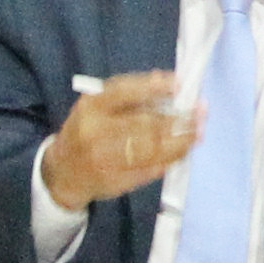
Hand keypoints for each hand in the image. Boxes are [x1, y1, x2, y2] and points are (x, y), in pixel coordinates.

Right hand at [40, 72, 196, 214]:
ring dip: (181, 141)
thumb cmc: (86, 131)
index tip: (180, 84)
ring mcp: (105, 160)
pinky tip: (182, 151)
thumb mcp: (97, 107)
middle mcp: (96, 133)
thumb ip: (129, 94)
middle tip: (201, 113)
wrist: (62, 173)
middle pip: (145, 124)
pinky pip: (150, 169)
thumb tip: (164, 81)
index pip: (125, 92)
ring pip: (152, 149)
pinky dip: (170, 159)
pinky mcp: (116, 181)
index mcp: (91, 107)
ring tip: (198, 133)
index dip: (154, 88)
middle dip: (178, 119)